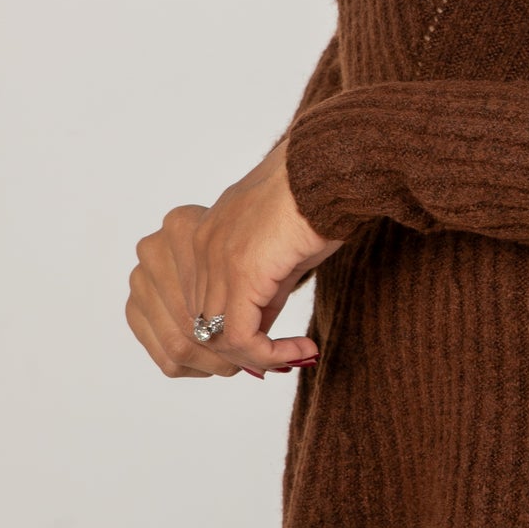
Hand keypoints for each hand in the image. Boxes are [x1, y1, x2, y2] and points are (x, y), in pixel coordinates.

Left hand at [126, 140, 342, 379]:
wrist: (328, 169)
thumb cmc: (317, 199)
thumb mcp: (280, 252)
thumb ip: (262, 289)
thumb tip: (261, 328)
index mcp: (205, 235)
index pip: (200, 304)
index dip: (232, 334)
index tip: (270, 345)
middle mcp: (200, 246)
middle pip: (203, 324)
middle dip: (243, 350)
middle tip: (285, 358)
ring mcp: (215, 259)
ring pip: (219, 336)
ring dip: (259, 356)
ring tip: (296, 354)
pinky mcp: (240, 272)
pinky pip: (241, 336)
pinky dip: (269, 354)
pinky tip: (301, 350)